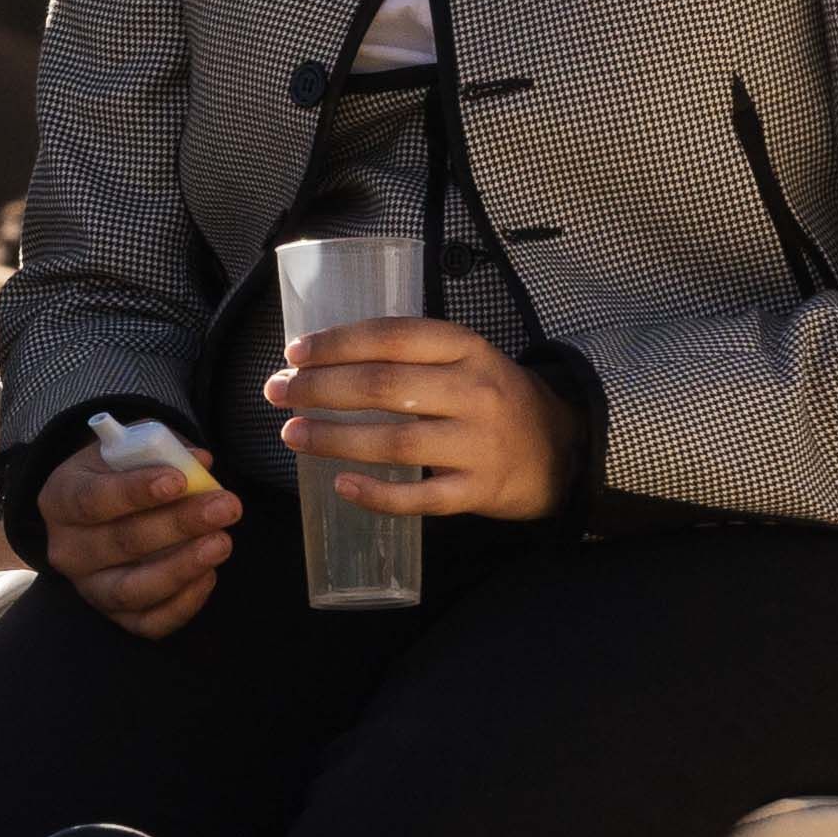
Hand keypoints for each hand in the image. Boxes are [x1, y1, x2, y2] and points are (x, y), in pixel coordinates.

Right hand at [39, 441, 237, 642]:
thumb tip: (200, 463)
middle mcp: (68, 550)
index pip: (93, 500)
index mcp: (61, 499)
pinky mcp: (115, 617)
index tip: (179, 480)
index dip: (135, 492)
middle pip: (121, 542)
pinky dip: (183, 603)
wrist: (103, 510)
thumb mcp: (129, 450)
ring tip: (221, 542)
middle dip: (179, 524)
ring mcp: (89, 588)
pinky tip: (208, 575)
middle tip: (224, 507)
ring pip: (133, 589)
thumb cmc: (119, 473)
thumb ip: (162, 451)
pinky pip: (149, 622)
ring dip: (183, 567)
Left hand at [260, 317, 566, 523]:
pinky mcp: (479, 491)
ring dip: (336, 439)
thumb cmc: (491, 398)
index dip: (338, 343)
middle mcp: (475, 392)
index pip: (394, 337)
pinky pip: (422, 499)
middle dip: (321, 389)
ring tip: (292, 435)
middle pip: (386, 388)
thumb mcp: (464, 359)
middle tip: (277, 393)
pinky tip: (341, 486)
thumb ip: (409, 355)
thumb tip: (321, 359)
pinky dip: (378, 495)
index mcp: (466, 349)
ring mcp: (479, 445)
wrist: (560, 449)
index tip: (294, 353)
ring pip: (397, 443)